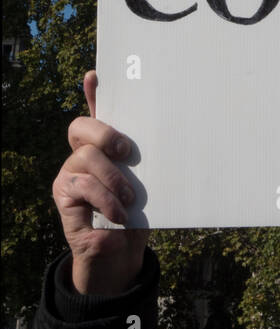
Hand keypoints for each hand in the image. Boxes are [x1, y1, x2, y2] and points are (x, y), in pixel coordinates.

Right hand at [52, 70, 148, 296]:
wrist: (119, 254)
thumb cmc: (136, 213)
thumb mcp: (147, 184)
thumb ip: (147, 160)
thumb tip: (167, 127)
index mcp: (101, 148)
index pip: (94, 113)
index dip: (93, 93)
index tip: (96, 74)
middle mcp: (80, 156)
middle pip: (82, 127)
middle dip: (107, 133)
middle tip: (128, 151)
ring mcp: (68, 176)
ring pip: (85, 158)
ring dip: (113, 179)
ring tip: (130, 202)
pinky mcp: (63, 199)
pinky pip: (82, 189)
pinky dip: (105, 202)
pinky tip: (119, 218)